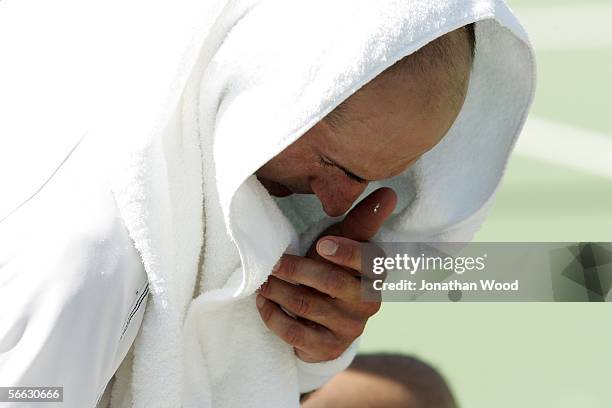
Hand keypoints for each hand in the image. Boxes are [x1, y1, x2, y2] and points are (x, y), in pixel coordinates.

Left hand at [256, 188, 396, 362]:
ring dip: (279, 290)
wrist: (327, 322)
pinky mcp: (327, 348)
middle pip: (332, 283)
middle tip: (274, 263)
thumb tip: (390, 193)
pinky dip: (273, 315)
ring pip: (308, 306)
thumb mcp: (347, 244)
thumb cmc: (336, 269)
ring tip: (263, 281)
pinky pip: (294, 333)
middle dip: (298, 270)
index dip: (347, 253)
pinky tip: (264, 303)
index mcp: (375, 273)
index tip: (323, 245)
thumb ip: (364, 220)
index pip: (368, 262)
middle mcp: (368, 302)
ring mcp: (348, 328)